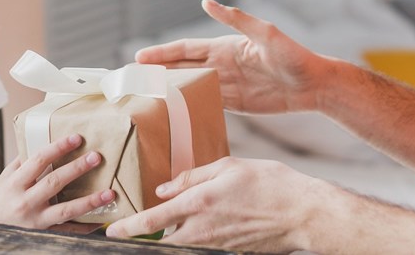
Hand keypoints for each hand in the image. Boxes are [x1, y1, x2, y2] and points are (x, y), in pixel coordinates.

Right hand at [0, 134, 114, 228]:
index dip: (59, 147)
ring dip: (90, 201)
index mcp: (16, 183)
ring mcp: (35, 221)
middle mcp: (25, 202)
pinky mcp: (44, 235)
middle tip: (97, 157)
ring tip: (110, 193)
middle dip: (77, 169)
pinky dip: (86, 226)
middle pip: (54, 183)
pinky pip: (68, 231)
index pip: (39, 160)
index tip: (77, 137)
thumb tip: (47, 138)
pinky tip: (102, 218)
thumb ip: (26, 160)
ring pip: (66, 210)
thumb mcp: (7, 176)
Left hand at [104, 157, 320, 251]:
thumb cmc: (271, 184)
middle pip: (161, 240)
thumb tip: (164, 188)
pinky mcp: (228, 253)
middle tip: (134, 226)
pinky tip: (201, 225)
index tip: (110, 230)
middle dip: (146, 236)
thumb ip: (192, 177)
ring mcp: (215, 246)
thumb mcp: (229, 167)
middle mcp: (202, 230)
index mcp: (198, 204)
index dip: (126, 227)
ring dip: (171, 234)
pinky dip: (193, 238)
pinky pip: (201, 247)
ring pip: (181, 244)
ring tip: (170, 221)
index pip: (151, 222)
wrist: (303, 215)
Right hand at [135, 0, 323, 113]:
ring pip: (190, 87)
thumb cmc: (293, 55)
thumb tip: (206, 2)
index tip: (140, 58)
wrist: (315, 84)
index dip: (162, 54)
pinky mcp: (237, 104)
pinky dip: (188, 107)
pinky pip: (207, 104)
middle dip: (157, 72)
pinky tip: (174, 113)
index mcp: (225, 47)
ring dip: (168, 91)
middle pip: (182, 69)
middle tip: (131, 78)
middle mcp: (222, 65)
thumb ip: (236, 19)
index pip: (185, 50)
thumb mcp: (265, 34)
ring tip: (145, 96)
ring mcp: (227, 85)